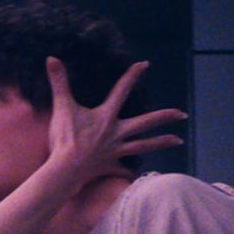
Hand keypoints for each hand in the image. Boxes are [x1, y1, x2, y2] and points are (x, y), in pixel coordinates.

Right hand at [44, 57, 184, 185]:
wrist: (66, 169)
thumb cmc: (65, 138)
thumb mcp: (62, 107)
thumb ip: (59, 82)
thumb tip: (51, 58)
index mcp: (107, 116)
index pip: (121, 90)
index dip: (132, 76)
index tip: (145, 65)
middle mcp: (117, 133)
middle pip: (145, 123)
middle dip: (165, 117)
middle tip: (182, 114)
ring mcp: (116, 151)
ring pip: (144, 146)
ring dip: (161, 143)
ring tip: (179, 141)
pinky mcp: (110, 166)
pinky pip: (123, 171)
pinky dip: (129, 173)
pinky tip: (137, 175)